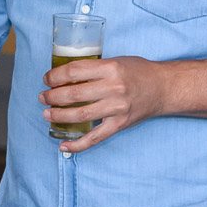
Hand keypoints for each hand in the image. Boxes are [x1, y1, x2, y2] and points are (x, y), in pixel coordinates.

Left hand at [39, 55, 168, 153]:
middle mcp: (114, 88)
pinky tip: (63, 146)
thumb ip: (93, 68)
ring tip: (46, 114)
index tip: (47, 80)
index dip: (55, 76)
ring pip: (80, 115)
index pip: (74, 71)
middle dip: (52, 96)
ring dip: (59, 116)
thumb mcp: (116, 61)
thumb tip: (63, 76)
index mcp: (110, 68)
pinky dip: (78, 144)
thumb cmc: (138, 71)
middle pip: (74, 93)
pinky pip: (95, 137)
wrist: (164, 88)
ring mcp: (117, 108)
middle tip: (42, 97)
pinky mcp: (120, 125)